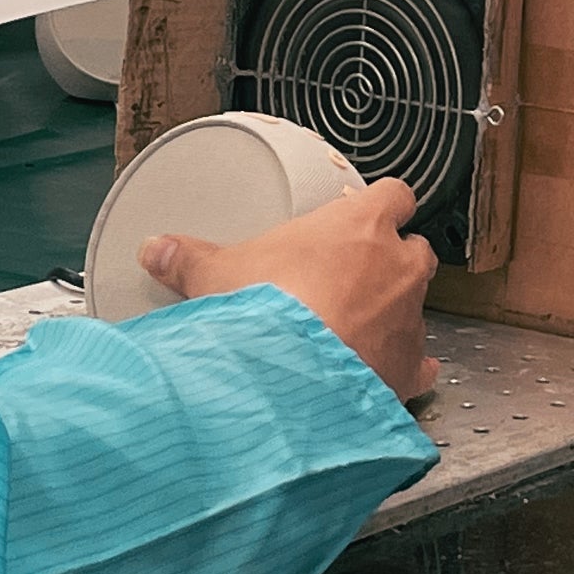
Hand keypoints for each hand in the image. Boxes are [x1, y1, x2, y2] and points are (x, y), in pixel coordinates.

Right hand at [138, 180, 439, 402]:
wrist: (284, 377)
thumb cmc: (263, 310)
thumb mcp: (217, 274)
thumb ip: (190, 258)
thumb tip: (155, 249)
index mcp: (362, 226)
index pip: (393, 195)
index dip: (382, 206)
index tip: (369, 214)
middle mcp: (398, 265)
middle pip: (413, 250)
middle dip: (390, 262)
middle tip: (353, 278)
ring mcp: (409, 316)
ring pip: (416, 304)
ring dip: (393, 313)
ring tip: (355, 331)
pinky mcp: (408, 365)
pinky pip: (418, 363)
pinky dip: (404, 367)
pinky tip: (382, 375)